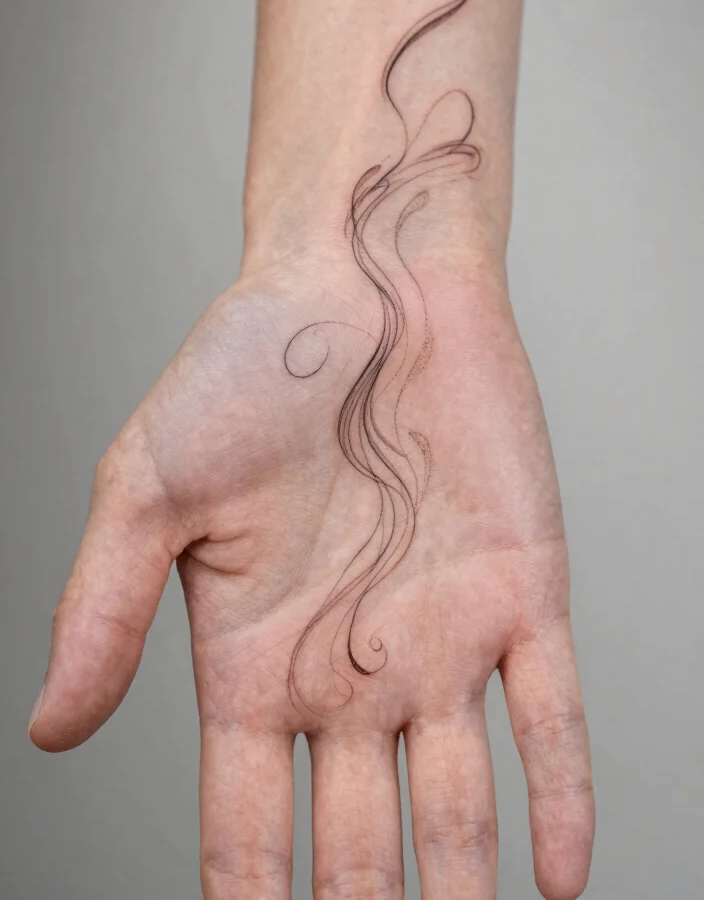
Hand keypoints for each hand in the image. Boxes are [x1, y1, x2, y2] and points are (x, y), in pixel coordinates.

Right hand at [29, 236, 593, 898]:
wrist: (366, 281)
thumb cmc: (247, 367)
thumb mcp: (149, 486)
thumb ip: (99, 609)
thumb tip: (49, 732)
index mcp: (253, 660)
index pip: (247, 831)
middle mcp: (349, 667)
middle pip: (357, 846)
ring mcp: (440, 636)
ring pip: (460, 804)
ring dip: (465, 893)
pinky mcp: (519, 591)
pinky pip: (550, 717)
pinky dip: (561, 801)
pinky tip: (557, 880)